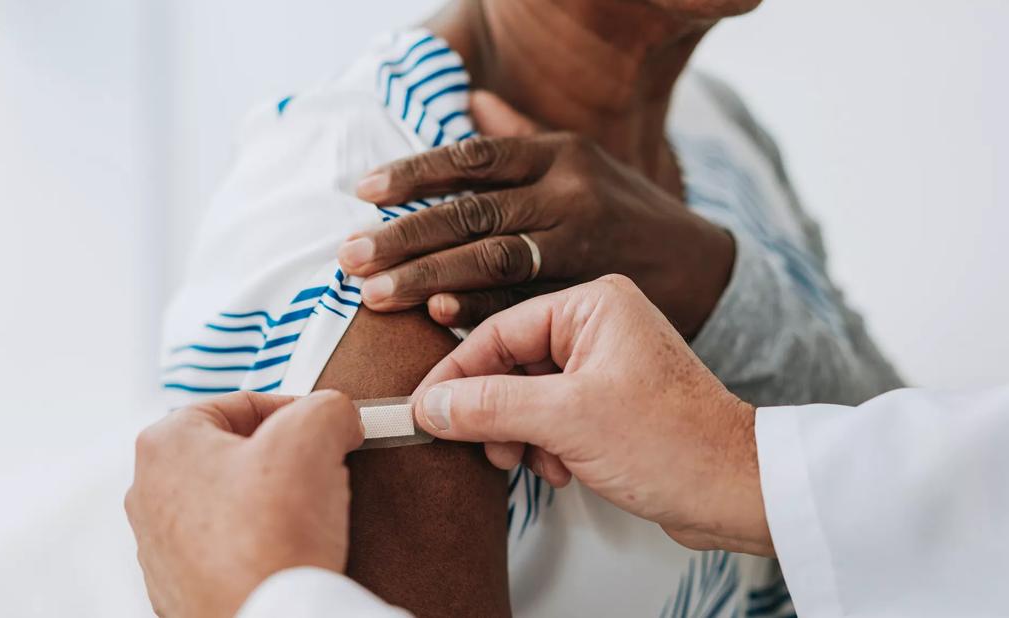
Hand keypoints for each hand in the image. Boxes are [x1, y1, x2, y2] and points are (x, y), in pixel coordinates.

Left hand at [125, 390, 363, 617]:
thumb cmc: (273, 536)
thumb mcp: (315, 435)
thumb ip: (328, 407)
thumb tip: (338, 418)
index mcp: (165, 443)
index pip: (241, 405)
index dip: (296, 411)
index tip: (326, 429)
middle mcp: (148, 492)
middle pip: (232, 453)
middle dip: (281, 458)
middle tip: (318, 471)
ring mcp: (158, 546)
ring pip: (229, 500)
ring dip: (270, 501)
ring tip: (306, 516)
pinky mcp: (178, 588)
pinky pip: (226, 548)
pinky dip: (257, 544)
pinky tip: (286, 551)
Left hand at [338, 92, 733, 336]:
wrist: (701, 267)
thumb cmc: (625, 209)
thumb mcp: (582, 160)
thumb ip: (520, 135)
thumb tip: (468, 99)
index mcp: (561, 155)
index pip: (475, 157)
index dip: (415, 173)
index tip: (364, 191)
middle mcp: (570, 196)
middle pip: (473, 213)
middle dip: (405, 237)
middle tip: (350, 258)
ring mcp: (582, 247)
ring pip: (494, 261)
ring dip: (429, 278)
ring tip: (375, 295)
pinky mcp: (589, 295)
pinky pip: (526, 303)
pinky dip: (481, 312)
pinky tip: (438, 318)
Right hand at [411, 275, 773, 555]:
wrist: (735, 491)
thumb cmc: (674, 442)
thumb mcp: (567, 420)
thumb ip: (490, 406)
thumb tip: (432, 405)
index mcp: (593, 306)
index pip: (498, 331)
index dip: (457, 375)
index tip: (425, 408)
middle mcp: (598, 326)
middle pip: (510, 364)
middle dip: (496, 413)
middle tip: (488, 446)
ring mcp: (604, 364)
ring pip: (526, 395)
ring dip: (520, 435)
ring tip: (535, 462)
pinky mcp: (609, 400)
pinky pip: (551, 415)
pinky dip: (545, 444)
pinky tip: (562, 469)